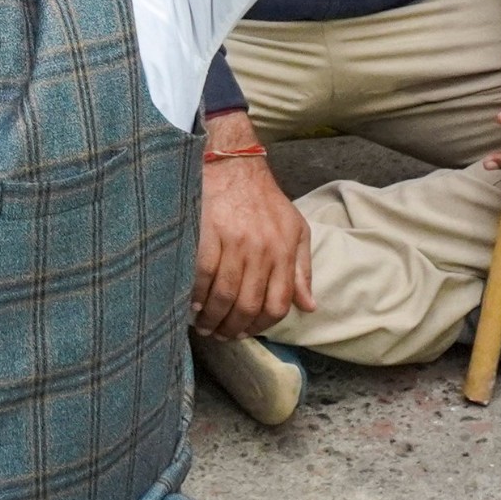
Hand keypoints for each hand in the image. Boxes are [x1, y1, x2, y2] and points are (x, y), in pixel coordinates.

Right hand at [191, 115, 313, 339]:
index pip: (277, 304)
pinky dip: (196, 296)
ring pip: (224, 295)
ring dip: (213, 318)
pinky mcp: (208, 233)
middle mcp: (261, 249)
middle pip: (248, 305)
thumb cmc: (265, 200)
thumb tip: (309, 306)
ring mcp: (234, 242)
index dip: (261, 325)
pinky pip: (202, 276)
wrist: (234, 165)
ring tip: (205, 326)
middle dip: (233, 328)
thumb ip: (302, 270)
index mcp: (284, 251)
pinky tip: (191, 305)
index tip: (247, 332)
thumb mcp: (295, 230)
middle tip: (222, 335)